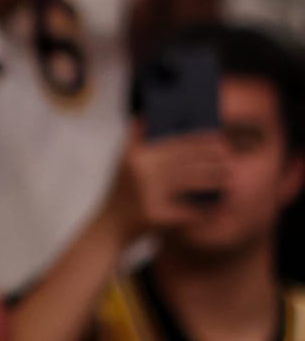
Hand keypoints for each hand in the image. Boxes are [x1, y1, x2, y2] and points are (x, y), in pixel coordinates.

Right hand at [108, 126, 230, 235]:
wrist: (111, 225)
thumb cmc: (124, 191)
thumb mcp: (122, 160)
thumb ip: (134, 137)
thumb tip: (147, 115)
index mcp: (136, 156)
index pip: (173, 143)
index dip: (198, 140)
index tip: (219, 138)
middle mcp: (141, 172)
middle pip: (184, 161)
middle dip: (210, 159)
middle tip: (229, 158)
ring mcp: (148, 193)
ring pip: (189, 182)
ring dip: (213, 178)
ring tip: (230, 176)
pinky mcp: (156, 214)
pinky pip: (187, 208)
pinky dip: (204, 206)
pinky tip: (219, 202)